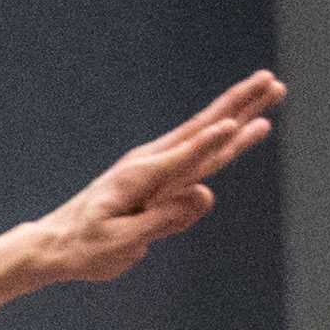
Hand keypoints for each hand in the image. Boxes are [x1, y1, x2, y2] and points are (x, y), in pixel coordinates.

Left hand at [28, 70, 282, 284]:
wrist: (56, 244)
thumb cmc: (84, 248)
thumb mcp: (121, 242)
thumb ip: (163, 220)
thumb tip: (205, 194)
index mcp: (139, 178)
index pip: (184, 158)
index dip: (209, 145)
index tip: (235, 126)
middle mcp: (150, 163)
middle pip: (205, 129)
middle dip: (240, 105)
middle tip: (273, 81)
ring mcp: (155, 166)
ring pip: (206, 133)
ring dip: (240, 109)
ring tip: (271, 88)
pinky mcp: (158, 176)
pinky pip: (197, 152)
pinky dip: (221, 135)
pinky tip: (238, 125)